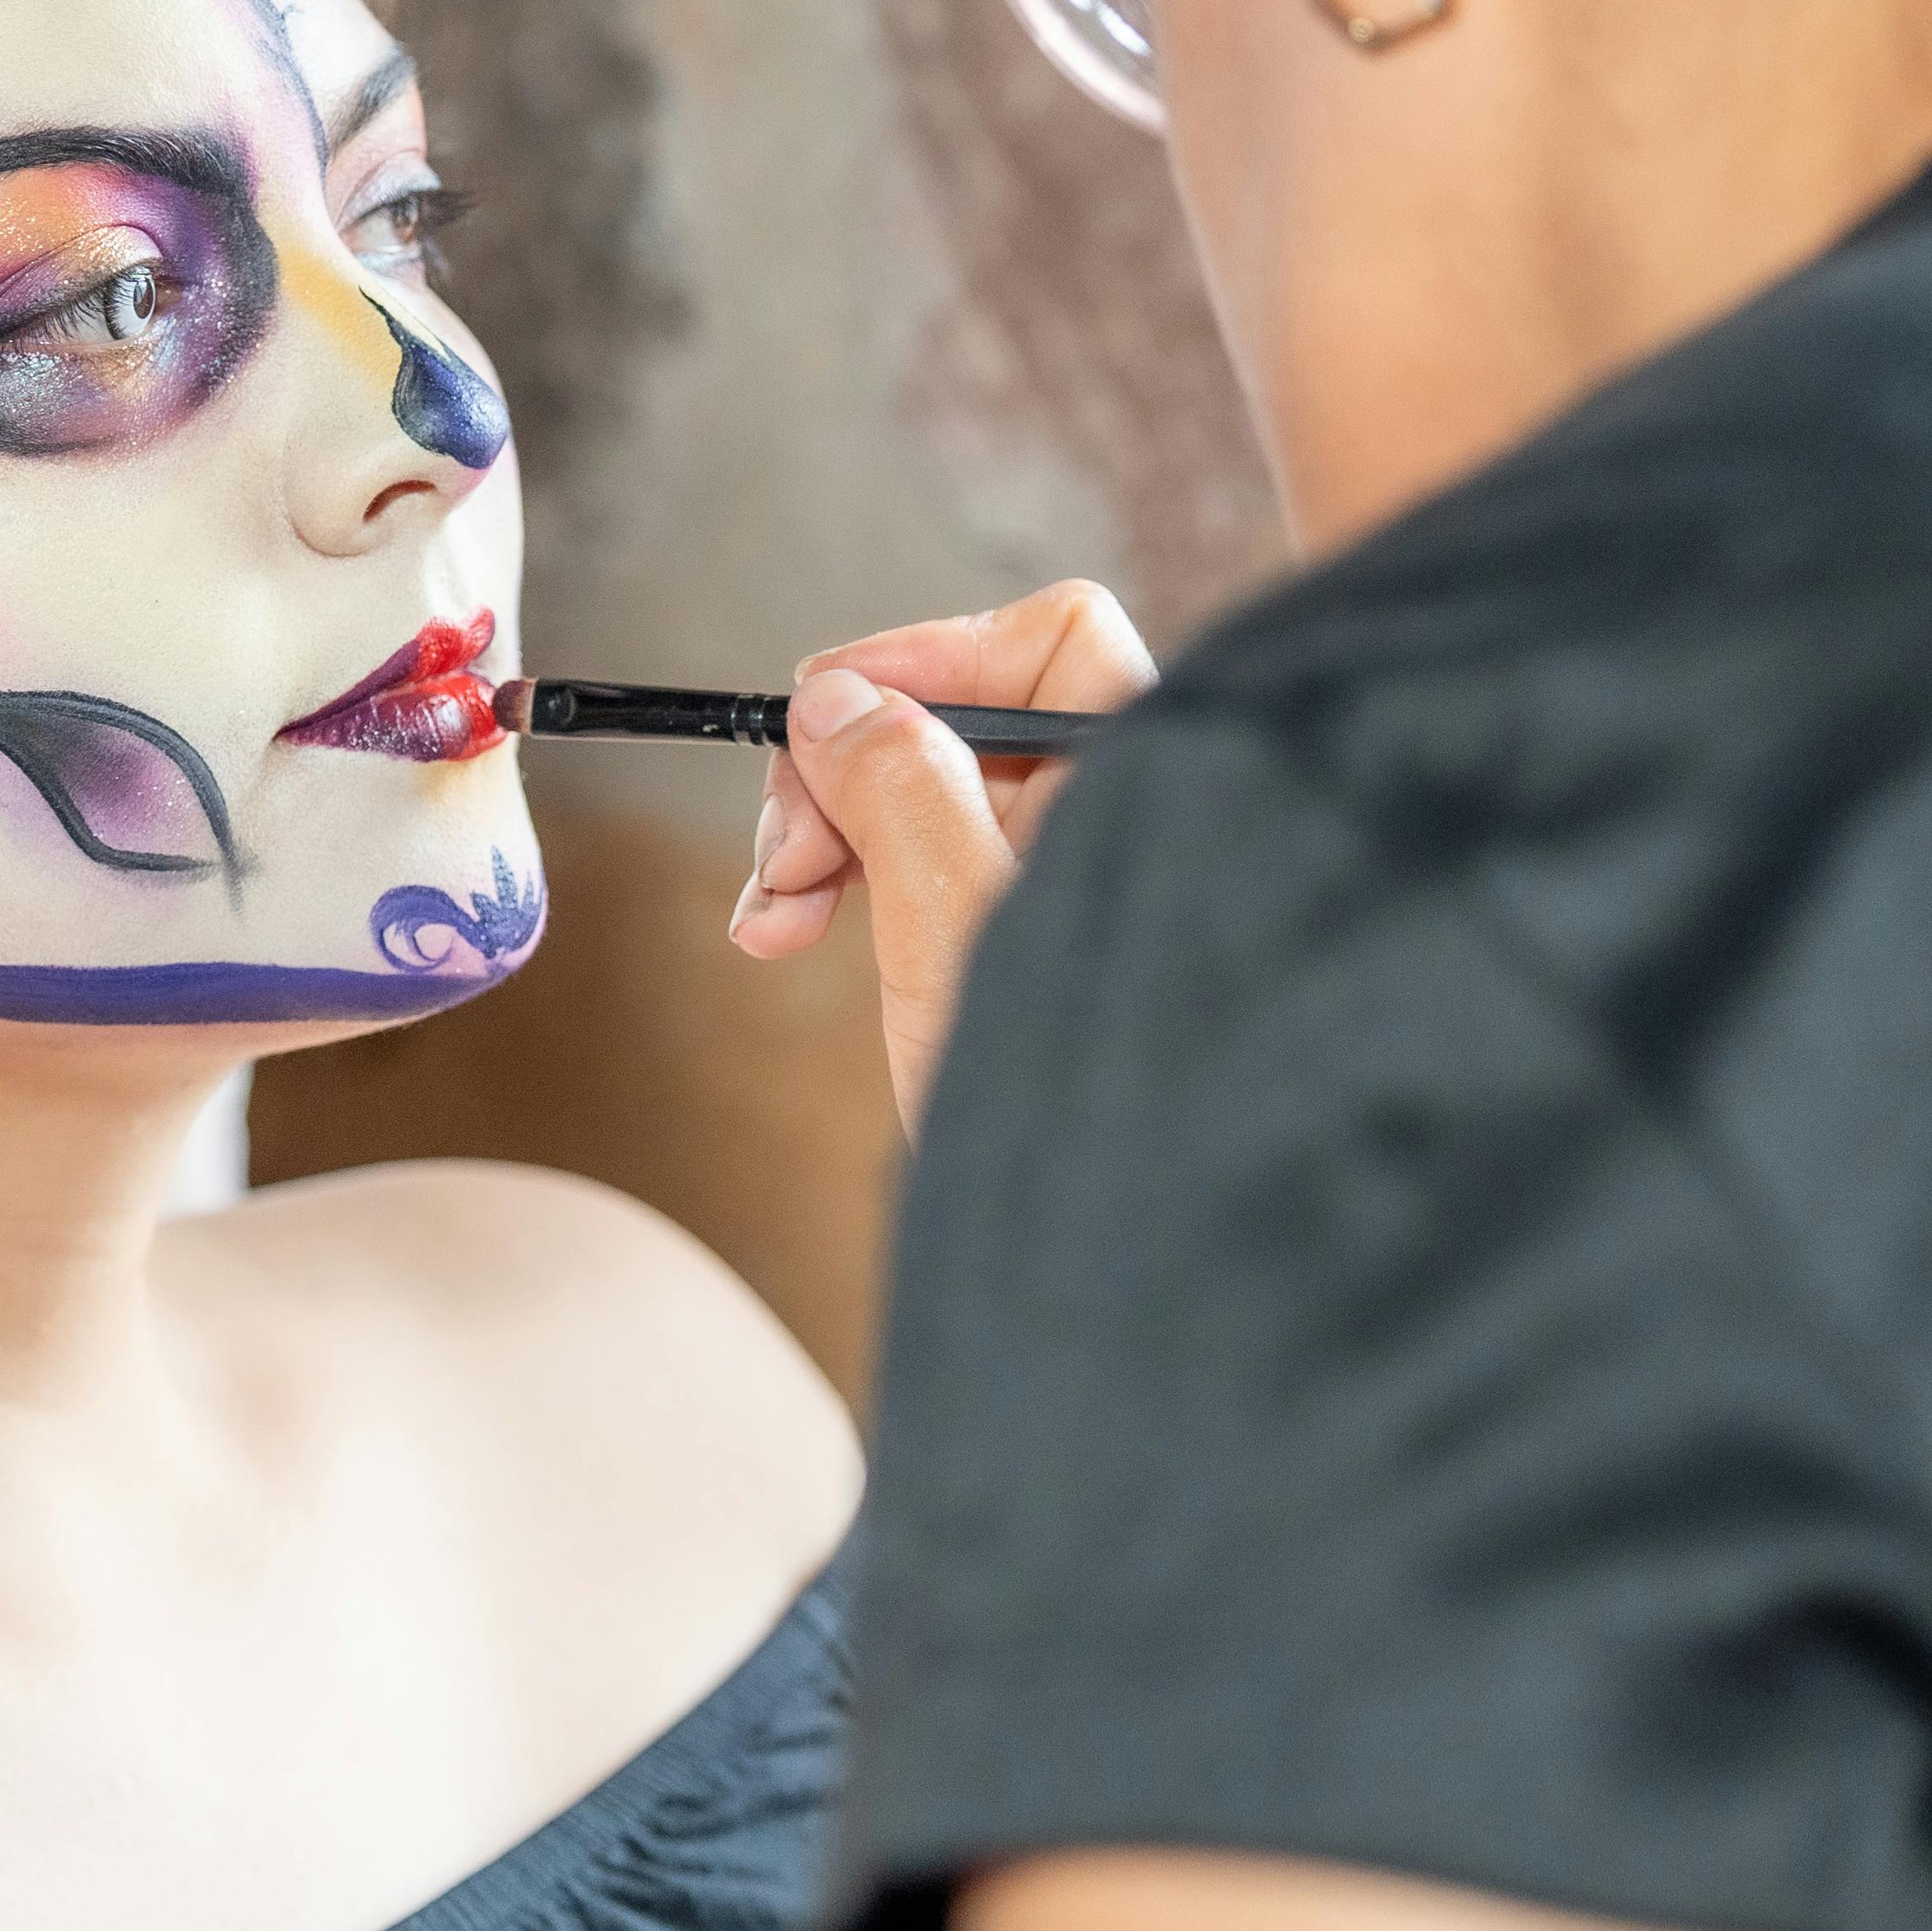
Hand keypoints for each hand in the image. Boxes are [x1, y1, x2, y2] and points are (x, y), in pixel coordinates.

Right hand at [730, 579, 1152, 1131]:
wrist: (1115, 1292)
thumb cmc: (1069, 1126)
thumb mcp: (952, 923)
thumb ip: (898, 784)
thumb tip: (839, 696)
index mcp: (1159, 789)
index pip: (1051, 637)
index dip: (925, 659)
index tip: (821, 733)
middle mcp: (1143, 822)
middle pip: (977, 710)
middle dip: (852, 766)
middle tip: (782, 868)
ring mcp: (1092, 887)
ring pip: (942, 790)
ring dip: (834, 832)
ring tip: (772, 921)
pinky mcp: (1040, 943)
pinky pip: (938, 862)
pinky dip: (860, 884)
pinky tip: (789, 935)